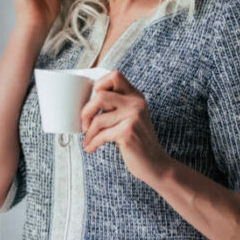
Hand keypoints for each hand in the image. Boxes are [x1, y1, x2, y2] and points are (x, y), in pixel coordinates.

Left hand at [80, 70, 172, 184]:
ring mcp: (133, 117)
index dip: (99, 84)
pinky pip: (101, 135)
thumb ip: (117, 106)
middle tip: (84, 124)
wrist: (155, 164)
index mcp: (136, 96)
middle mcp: (136, 103)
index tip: (92, 100)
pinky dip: (92, 143)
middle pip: (100, 96)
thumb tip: (86, 103)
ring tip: (88, 140)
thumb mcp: (131, 117)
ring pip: (98, 119)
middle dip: (86, 111)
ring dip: (89, 133)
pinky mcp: (128, 132)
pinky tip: (90, 148)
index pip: (115, 76)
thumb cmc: (137, 141)